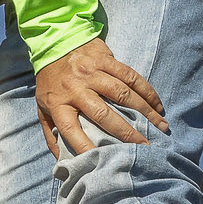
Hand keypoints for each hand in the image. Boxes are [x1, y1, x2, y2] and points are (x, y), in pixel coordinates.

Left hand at [33, 38, 170, 156]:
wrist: (54, 41)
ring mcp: (92, 72)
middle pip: (103, 114)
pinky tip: (157, 105)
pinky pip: (130, 76)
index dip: (85, 147)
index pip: (70, 130)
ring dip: (144, 112)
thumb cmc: (50, 81)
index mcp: (58, 103)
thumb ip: (50, 133)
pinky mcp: (105, 60)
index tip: (102, 162)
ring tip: (160, 127)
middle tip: (145, 147)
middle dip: (126, 133)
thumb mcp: (42, 107)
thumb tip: (62, 160)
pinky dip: (146, 91)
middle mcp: (75, 88)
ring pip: (122, 94)